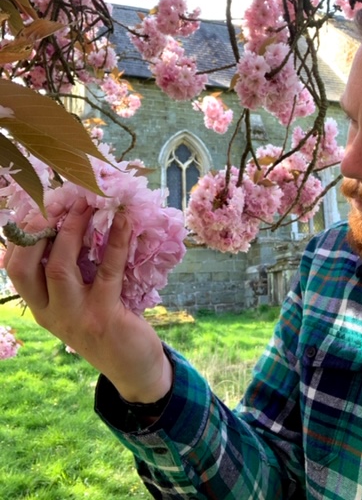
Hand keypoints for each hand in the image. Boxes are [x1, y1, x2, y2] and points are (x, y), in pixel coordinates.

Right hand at [4, 198, 172, 402]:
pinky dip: (116, 242)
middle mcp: (51, 314)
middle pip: (27, 267)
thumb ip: (72, 276)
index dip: (23, 237)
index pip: (15, 269)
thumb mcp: (79, 304)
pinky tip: (124, 223)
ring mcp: (75, 317)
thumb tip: (74, 226)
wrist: (134, 370)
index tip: (41, 208)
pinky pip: (108, 271)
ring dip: (73, 231)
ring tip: (89, 204)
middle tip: (64, 202)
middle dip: (41, 229)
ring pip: (60, 267)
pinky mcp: (104, 316)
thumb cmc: (107, 327)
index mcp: (42, 308)